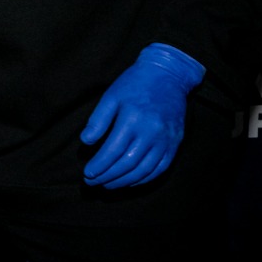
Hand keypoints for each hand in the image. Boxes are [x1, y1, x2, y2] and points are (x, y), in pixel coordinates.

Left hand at [80, 43, 203, 188]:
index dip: (99, 166)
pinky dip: (145, 179)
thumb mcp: (111, 96)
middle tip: (92, 183)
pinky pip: (161, 168)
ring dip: (124, 182)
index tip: (87, 174)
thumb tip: (86, 142)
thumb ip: (98, 120)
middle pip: (127, 164)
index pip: (112, 151)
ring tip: (108, 185)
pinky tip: (130, 182)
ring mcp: (166, 140)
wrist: (167, 76)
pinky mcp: (175, 143)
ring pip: (144, 170)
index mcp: (133, 119)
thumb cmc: (134, 84)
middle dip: (108, 177)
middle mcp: (152, 132)